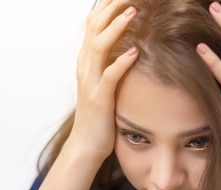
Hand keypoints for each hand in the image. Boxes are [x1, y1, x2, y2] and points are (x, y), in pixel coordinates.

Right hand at [67, 0, 138, 162]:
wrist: (86, 145)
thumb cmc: (100, 114)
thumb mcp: (103, 81)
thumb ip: (110, 60)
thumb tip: (129, 42)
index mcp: (87, 59)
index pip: (94, 21)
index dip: (107, 3)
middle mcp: (85, 65)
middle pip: (94, 25)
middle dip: (112, 5)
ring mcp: (90, 81)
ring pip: (99, 46)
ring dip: (116, 27)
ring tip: (133, 11)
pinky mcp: (99, 99)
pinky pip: (109, 77)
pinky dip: (121, 63)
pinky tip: (135, 52)